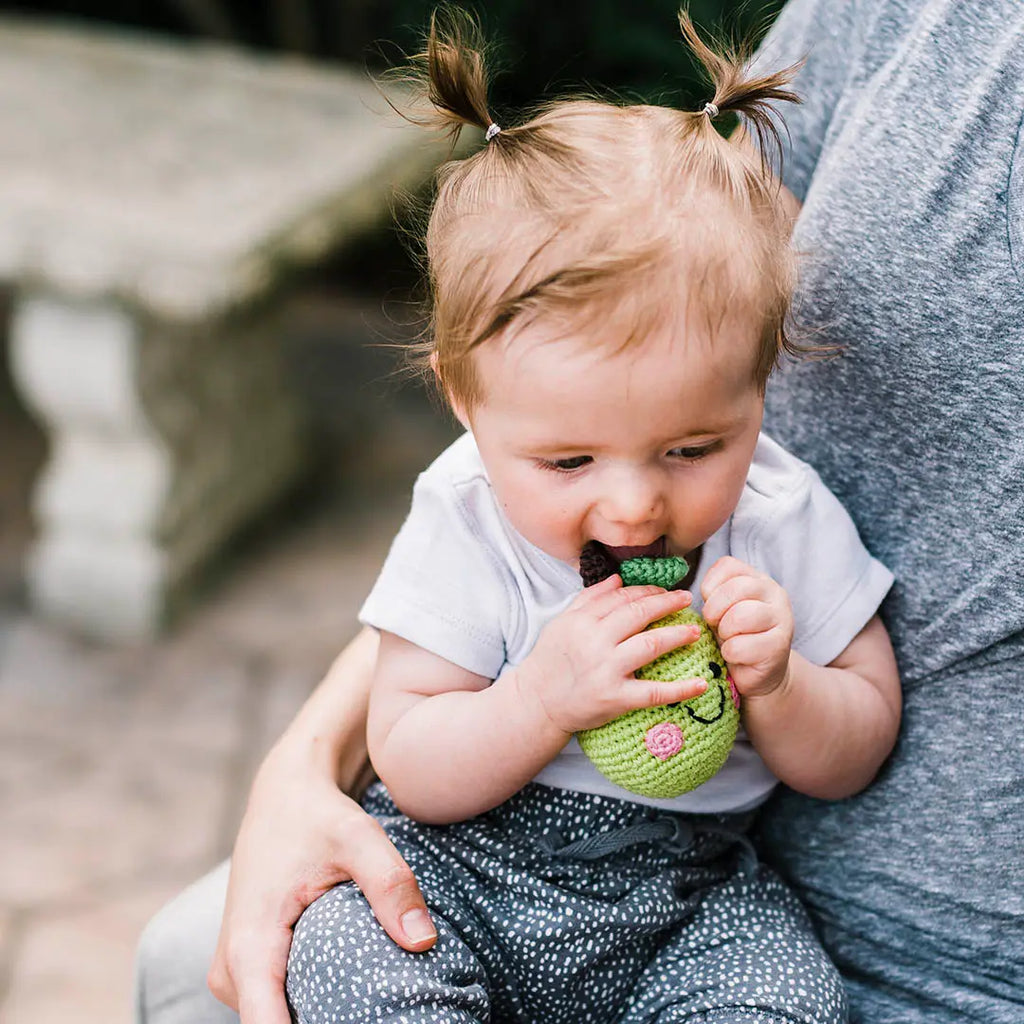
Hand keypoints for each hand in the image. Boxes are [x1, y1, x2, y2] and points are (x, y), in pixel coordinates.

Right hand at [206, 741, 435, 1023]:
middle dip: (328, 1023)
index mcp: (250, 947)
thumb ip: (391, 886)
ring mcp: (235, 973)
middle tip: (385, 1011)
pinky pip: (276, 1005)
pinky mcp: (247, 967)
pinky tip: (352, 993)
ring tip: (375, 1004)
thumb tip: (424, 942)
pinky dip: (313, 1003)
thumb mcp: (359, 838)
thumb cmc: (318, 813)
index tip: (360, 1022)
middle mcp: (232, 971)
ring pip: (277, 1021)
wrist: (285, 792)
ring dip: (321, 1016)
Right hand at [513, 574, 708, 733]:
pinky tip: (701, 684)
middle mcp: (594, 642)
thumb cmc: (550, 660)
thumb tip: (619, 578)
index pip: (622, 598)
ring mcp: (606, 670)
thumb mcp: (563, 622)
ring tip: (695, 631)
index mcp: (582, 621)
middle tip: (687, 599)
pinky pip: (654, 692)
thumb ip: (590, 598)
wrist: (536, 702)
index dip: (648, 591)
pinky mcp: (615, 698)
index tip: (665, 590)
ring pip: (650, 645)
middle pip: (639, 614)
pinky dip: (681, 689)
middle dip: (667, 603)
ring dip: (677, 635)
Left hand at [700, 556, 793, 698]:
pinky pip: (740, 646)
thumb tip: (681, 595)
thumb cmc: (735, 636)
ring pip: (740, 616)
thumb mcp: (721, 610)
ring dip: (724, 632)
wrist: (760, 673)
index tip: (710, 604)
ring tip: (727, 639)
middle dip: (714, 610)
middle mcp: (775, 594)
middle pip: (735, 589)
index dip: (710, 586)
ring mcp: (782, 620)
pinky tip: (736, 656)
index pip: (728, 566)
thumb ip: (711, 594)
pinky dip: (729, 654)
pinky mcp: (779, 647)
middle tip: (714, 625)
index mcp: (758, 579)